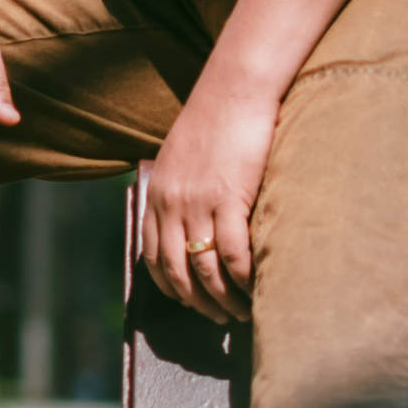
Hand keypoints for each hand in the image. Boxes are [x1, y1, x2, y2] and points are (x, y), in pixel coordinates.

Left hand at [141, 75, 275, 324]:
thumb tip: (190, 214)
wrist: (234, 88)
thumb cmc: (215, 118)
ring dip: (222, 299)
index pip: (153, 256)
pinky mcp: (228, 197)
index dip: (170, 286)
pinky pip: (233, 252)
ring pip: (204, 269)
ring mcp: (197, 202)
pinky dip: (242, 278)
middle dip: (197, 303)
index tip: (189, 301)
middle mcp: (170, 203)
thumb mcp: (180, 155)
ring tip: (239, 313)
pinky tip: (254, 289)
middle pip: (177, 271)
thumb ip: (178, 186)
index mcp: (157, 194)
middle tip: (217, 319)